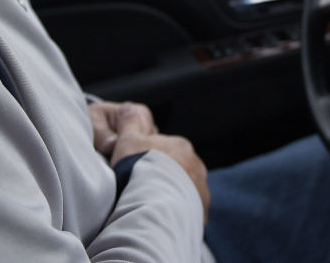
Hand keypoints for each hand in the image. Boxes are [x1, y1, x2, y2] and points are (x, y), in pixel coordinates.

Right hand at [87, 100, 209, 222]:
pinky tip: (161, 220)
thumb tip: (131, 108)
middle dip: (162, 179)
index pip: (165, 151)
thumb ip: (130, 123)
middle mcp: (196, 167)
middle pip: (176, 171)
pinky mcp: (200, 215)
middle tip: (142, 192)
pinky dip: (176, 215)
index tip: (136, 171)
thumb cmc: (140, 170)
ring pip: (183, 193)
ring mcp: (201, 192)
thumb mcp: (128, 139)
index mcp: (181, 147)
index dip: (148, 160)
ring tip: (150, 209)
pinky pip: (186, 213)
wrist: (155, 206)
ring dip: (170, 198)